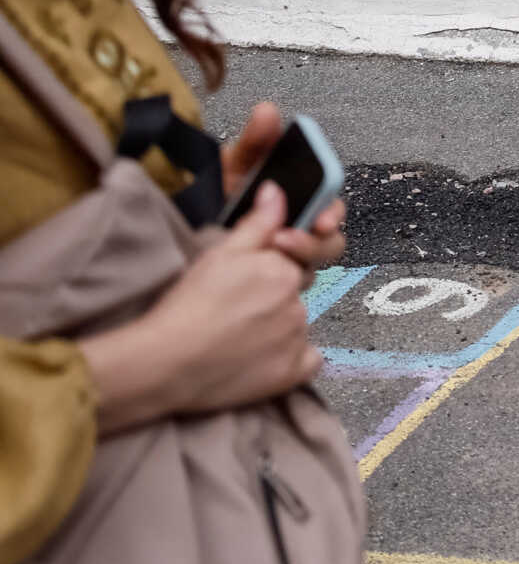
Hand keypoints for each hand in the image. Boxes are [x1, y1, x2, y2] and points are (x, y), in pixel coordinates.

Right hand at [80, 186, 325, 434]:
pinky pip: (307, 361)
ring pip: (297, 325)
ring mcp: (297, 339)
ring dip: (277, 328)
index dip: (273, 267)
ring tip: (236, 336)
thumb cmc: (187, 306)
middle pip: (297, 292)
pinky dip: (289, 359)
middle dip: (276, 296)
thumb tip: (279, 192)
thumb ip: (258, 223)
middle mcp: (298, 302)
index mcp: (283, 270)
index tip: (249, 282)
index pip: (297, 259)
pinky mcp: (293, 371)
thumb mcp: (219, 254)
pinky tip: (259, 359)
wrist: (165, 363)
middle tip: (237, 310)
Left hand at [221, 103, 346, 275]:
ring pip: (316, 264)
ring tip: (272, 249)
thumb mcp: (235, 166)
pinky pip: (293, 284)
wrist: (186, 235)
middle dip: (316, 240)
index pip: (332, 202)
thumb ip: (255, 141)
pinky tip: (261, 271)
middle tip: (290, 237)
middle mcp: (303, 227)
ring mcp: (291, 256)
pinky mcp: (277, 280)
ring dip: (300, 258)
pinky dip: (281, 281)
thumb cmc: (219, 197)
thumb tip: (267, 111)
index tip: (322, 216)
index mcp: (302, 197)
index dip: (332, 209)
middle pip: (331, 238)